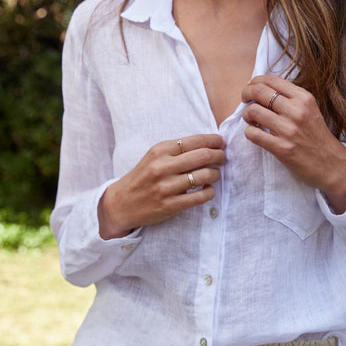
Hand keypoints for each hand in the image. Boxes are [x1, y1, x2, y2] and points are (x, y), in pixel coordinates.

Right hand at [98, 134, 225, 238]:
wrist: (121, 203)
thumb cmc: (143, 177)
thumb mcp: (154, 157)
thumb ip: (177, 150)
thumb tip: (209, 144)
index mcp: (160, 150)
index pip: (196, 140)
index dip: (214, 141)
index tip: (221, 143)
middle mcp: (163, 167)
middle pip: (204, 156)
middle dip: (220, 156)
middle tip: (223, 158)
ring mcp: (166, 187)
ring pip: (205, 176)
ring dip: (216, 174)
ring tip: (215, 175)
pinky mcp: (170, 205)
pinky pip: (200, 197)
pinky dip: (210, 192)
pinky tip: (208, 190)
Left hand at [241, 75, 345, 213]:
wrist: (331, 164)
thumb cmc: (317, 136)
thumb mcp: (310, 109)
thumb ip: (290, 98)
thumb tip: (261, 88)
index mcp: (304, 98)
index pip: (271, 79)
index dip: (255, 81)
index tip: (251, 88)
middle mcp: (297, 110)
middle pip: (259, 91)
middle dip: (246, 93)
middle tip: (245, 100)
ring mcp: (289, 129)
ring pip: (253, 111)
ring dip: (246, 114)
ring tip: (251, 120)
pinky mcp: (282, 148)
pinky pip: (253, 134)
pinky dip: (249, 132)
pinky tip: (256, 133)